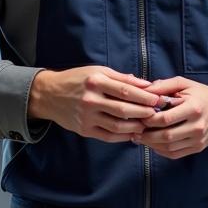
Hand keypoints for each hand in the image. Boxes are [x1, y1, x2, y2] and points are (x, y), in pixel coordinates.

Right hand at [28, 66, 159, 141]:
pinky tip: (133, 133)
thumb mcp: (97, 71)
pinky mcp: (84, 130)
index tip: (158, 99)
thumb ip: (122, 78)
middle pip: (123, 110)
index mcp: (95, 82)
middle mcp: (90, 100)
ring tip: (148, 124)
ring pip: (117, 126)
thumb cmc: (77, 79)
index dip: (144, 96)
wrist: (49, 95)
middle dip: (144, 113)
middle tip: (158, 113)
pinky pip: (108, 136)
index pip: (125, 90)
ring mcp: (87, 117)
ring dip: (136, 127)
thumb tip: (146, 84)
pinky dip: (124, 136)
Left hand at [135, 77, 207, 159]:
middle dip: (146, 135)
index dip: (148, 120)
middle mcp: (197, 126)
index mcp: (193, 108)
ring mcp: (198, 140)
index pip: (165, 118)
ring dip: (151, 144)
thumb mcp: (184, 84)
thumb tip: (143, 91)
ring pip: (169, 148)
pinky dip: (161, 151)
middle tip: (134, 130)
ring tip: (140, 138)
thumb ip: (163, 86)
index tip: (138, 116)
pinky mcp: (198, 148)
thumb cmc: (202, 94)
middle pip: (166, 136)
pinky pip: (175, 154)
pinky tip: (152, 144)